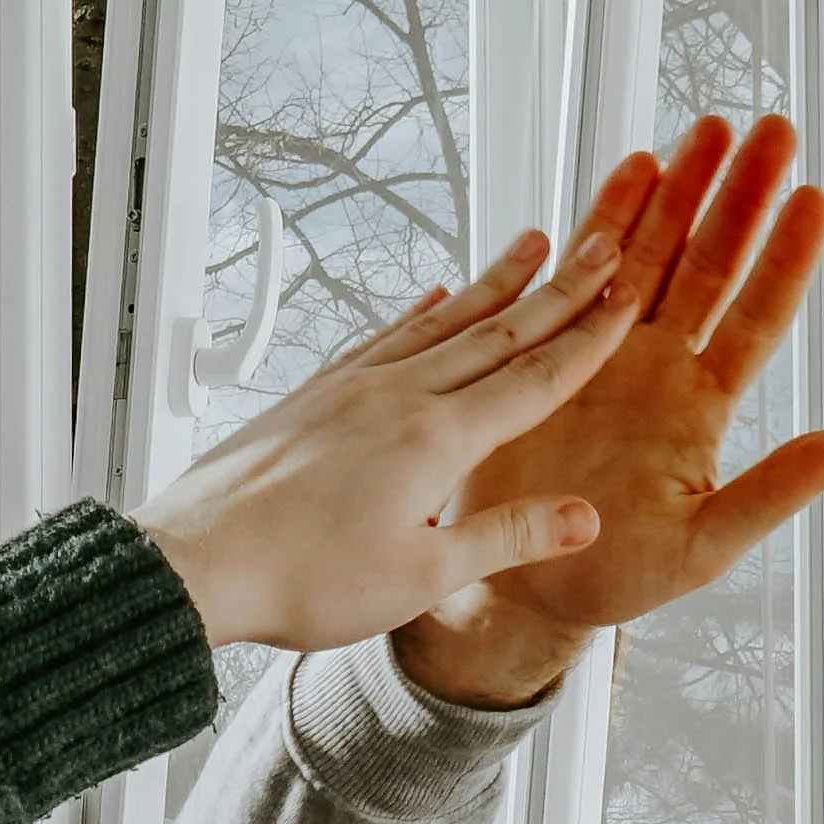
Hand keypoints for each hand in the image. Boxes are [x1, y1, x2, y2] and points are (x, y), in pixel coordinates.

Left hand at [135, 222, 635, 653]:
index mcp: (434, 439)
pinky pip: (381, 337)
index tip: (629, 297)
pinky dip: (417, 313)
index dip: (589, 338)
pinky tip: (432, 297)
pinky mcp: (314, 395)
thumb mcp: (420, 576)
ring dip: (493, 284)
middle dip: (559, 290)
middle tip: (604, 245)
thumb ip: (505, 536)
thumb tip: (584, 517)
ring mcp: (351, 388)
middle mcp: (396, 396)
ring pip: (440, 321)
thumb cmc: (299, 579)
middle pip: (496, 332)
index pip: (534, 379)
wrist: (195, 564)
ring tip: (532, 244)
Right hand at [393, 119, 823, 710]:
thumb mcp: (704, 546)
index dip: (785, 259)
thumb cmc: (616, 575)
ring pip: (655, 253)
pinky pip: (585, 270)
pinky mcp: (554, 348)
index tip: (812, 200)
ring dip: (682, 190)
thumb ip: (773, 492)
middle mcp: (662, 367)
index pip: (757, 317)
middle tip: (772, 130)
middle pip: (712, 264)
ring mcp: (609, 351)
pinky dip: (607, 218)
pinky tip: (632, 167)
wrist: (523, 583)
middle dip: (740, 196)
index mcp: (702, 408)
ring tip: (709, 129)